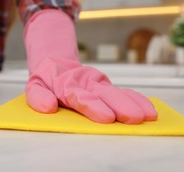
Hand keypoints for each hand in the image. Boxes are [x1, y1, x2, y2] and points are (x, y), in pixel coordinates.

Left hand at [26, 57, 156, 123]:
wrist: (56, 64)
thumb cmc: (46, 80)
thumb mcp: (34, 86)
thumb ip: (38, 97)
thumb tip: (48, 108)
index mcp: (67, 84)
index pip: (80, 96)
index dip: (93, 106)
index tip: (106, 117)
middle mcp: (86, 83)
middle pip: (104, 94)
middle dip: (119, 106)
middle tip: (133, 118)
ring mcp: (99, 83)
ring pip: (117, 93)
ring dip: (133, 103)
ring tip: (148, 116)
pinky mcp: (107, 86)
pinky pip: (124, 92)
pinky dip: (137, 99)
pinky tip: (150, 109)